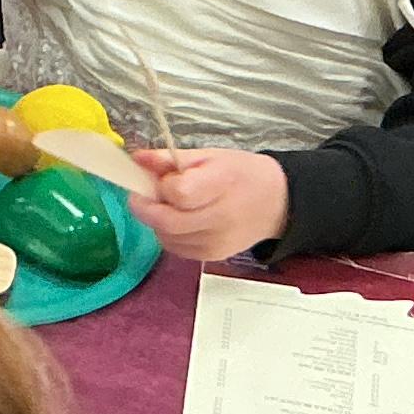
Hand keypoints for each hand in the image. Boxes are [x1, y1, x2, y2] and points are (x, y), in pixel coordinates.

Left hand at [138, 148, 288, 264]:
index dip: (162, 186)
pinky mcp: (211, 256)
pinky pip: (176, 247)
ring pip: (166, 237)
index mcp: (222, 184)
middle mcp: (220, 218)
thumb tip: (137, 159)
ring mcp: (216, 242)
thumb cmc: (241, 175)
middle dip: (145, 208)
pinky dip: (168, 234)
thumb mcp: (209, 156)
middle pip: (167, 221)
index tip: (158, 178)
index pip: (180, 193)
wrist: (275, 204)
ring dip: (156, 221)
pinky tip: (178, 220)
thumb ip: (170, 159)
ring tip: (167, 205)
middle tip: (142, 195)